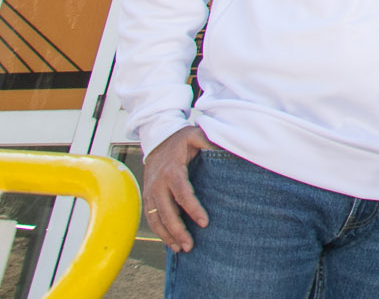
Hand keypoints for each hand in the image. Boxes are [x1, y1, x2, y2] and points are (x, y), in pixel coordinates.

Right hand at [140, 126, 211, 253]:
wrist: (157, 139)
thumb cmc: (181, 139)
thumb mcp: (196, 135)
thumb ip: (209, 142)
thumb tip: (225, 150)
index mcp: (172, 171)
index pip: (182, 194)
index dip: (193, 209)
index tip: (205, 222)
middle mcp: (158, 184)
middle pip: (166, 212)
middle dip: (177, 231)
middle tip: (190, 246)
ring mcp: (150, 192)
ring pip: (155, 219)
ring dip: (167, 235)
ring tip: (180, 249)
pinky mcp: (147, 197)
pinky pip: (150, 218)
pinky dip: (159, 231)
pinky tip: (169, 241)